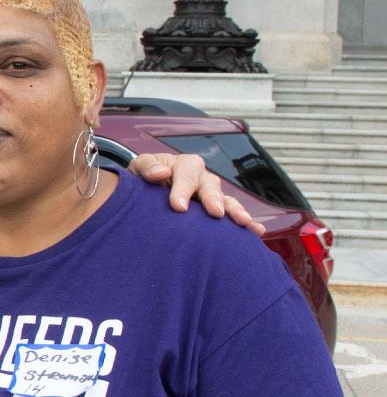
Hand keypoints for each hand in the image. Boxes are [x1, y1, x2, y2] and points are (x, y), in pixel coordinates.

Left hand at [129, 153, 264, 235]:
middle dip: (214, 199)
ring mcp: (212, 196)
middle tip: (215, 213)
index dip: (182, 189)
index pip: (186, 174)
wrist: (146, 194)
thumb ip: (147, 167)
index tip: (178, 206)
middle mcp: (202, 179)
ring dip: (235, 211)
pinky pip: (232, 217)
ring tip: (244, 222)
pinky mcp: (216, 213)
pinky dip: (246, 224)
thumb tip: (160, 173)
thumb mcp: (139, 168)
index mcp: (184, 165)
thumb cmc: (143, 179)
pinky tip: (257, 231)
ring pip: (226, 201)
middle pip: (211, 186)